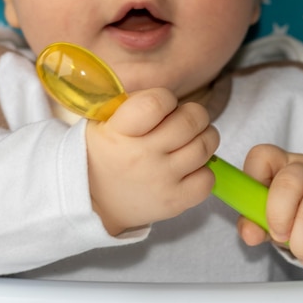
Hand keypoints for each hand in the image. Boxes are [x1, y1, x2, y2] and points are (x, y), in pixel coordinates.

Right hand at [86, 88, 218, 235]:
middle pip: (190, 121)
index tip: (164, 105)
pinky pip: (207, 178)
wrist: (94, 204)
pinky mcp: (175, 201)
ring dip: (204, 138)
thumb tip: (168, 100)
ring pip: (205, 146)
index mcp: (119, 131)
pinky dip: (203, 171)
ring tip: (192, 141)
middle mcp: (141, 156)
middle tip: (186, 120)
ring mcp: (160, 180)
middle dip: (194, 115)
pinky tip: (189, 169)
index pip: (156, 102)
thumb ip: (132, 105)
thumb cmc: (103, 156)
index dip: (166, 98)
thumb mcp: (102, 124)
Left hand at [238, 144, 302, 265]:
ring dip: (302, 245)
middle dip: (279, 219)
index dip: (253, 180)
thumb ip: (255, 223)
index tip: (253, 208)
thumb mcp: (273, 215)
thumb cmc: (300, 212)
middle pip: (288, 184)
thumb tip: (249, 235)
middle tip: (280, 238)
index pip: (261, 157)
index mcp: (279, 163)